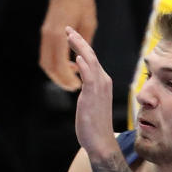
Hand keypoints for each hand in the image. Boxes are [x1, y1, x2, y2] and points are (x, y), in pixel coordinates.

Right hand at [39, 0, 96, 90]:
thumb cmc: (82, 1)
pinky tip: (67, 65)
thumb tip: (84, 61)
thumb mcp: (89, 23)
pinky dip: (54, 64)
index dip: (68, 78)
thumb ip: (85, 44)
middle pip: (49, 67)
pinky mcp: (45, 33)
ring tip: (70, 79)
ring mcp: (45, 34)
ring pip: (45, 63)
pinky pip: (46, 55)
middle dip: (60, 80)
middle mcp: (49, 36)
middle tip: (73, 87)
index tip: (77, 85)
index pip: (60, 64)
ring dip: (56, 73)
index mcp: (59, 35)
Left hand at [66, 26, 115, 159]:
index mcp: (102, 81)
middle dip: (78, 41)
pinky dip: (84, 66)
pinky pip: (89, 77)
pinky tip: (77, 57)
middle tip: (67, 29)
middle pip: (90, 55)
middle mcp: (103, 81)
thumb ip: (86, 90)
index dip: (81, 46)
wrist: (101, 141)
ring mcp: (99, 87)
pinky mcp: (93, 96)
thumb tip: (80, 85)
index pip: (91, 59)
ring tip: (69, 36)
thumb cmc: (94, 125)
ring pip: (90, 61)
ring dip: (79, 47)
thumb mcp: (89, 102)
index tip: (71, 36)